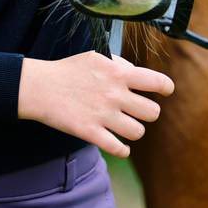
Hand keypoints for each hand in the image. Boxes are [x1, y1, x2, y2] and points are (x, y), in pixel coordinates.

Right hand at [17, 51, 174, 157]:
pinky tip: (119, 146)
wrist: (41, 87)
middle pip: (152, 112)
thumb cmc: (69, 70)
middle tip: (138, 112)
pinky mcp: (90, 132)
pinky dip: (122, 150)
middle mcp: (115, 94)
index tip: (164, 91)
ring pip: (138, 132)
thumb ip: (120, 65)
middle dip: (148, 113)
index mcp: (119, 73)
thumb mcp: (97, 57)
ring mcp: (103, 115)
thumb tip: (137, 75)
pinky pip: (118, 148)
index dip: (166, 87)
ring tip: (125, 127)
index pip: (157, 82)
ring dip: (134, 130)